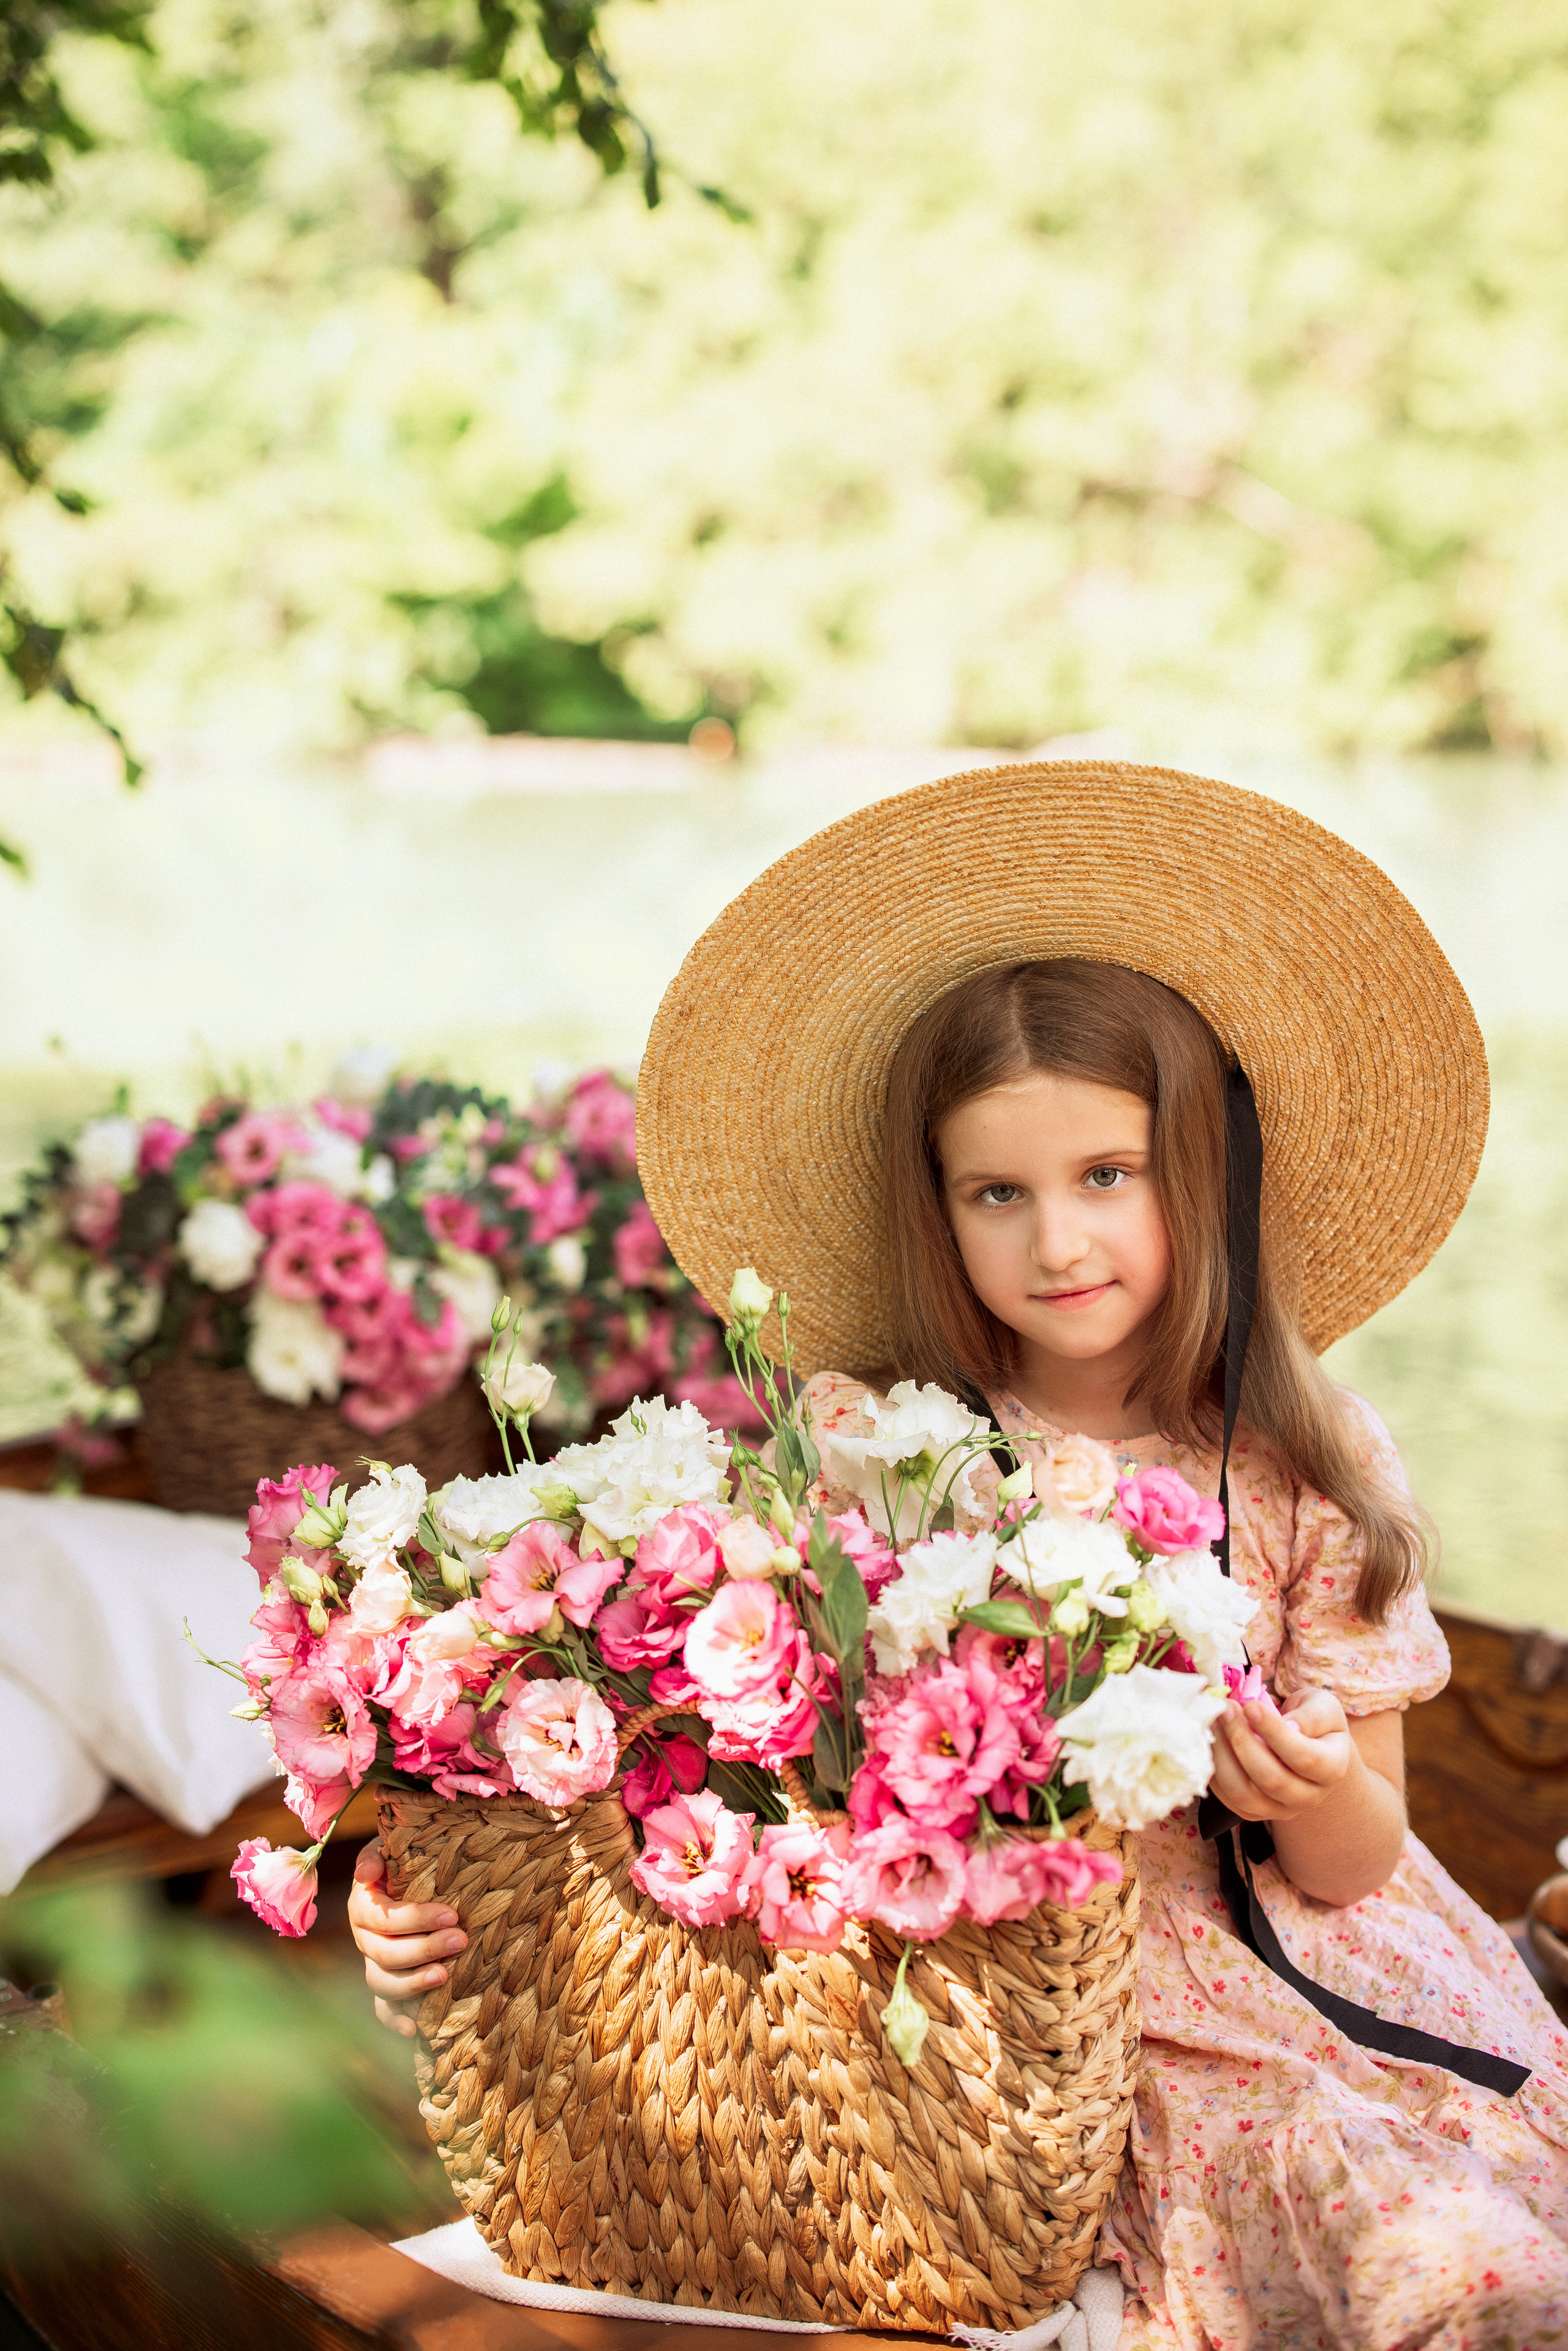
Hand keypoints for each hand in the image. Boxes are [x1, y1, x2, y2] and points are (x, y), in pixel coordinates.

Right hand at [347, 1839, 466, 2038]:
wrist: (414, 1882)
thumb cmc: (408, 1862)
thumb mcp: (392, 1850)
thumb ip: (377, 1855)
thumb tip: (366, 1874)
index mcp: (363, 1906)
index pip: (381, 1917)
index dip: (414, 1919)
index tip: (451, 1915)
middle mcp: (364, 1939)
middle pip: (384, 1953)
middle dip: (423, 1949)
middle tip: (461, 1940)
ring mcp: (373, 1966)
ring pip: (382, 1983)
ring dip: (413, 1984)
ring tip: (445, 1977)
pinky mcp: (386, 1988)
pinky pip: (384, 2011)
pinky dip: (396, 2021)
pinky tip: (415, 2029)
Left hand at [1207, 1687, 1352, 1825]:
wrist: (1304, 1746)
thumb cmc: (1312, 1720)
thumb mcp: (1321, 1706)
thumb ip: (1312, 1715)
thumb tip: (1290, 1726)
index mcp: (1333, 1769)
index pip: (1305, 1758)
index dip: (1275, 1733)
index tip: (1251, 1706)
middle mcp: (1309, 1797)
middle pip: (1272, 1780)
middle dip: (1243, 1741)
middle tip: (1226, 1709)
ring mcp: (1280, 1809)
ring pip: (1244, 1794)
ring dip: (1222, 1757)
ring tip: (1214, 1724)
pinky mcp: (1253, 1812)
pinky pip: (1227, 1797)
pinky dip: (1213, 1770)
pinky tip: (1211, 1742)